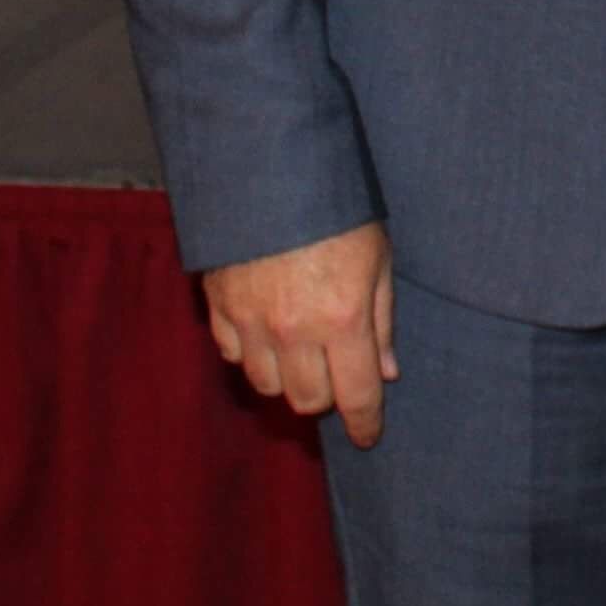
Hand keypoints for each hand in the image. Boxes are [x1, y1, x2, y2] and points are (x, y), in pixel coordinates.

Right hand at [202, 220, 396, 448]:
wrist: (268, 170)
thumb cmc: (336, 209)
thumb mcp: (377, 257)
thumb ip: (382, 319)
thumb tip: (387, 372)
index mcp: (342, 319)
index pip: (355, 395)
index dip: (364, 423)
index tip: (368, 436)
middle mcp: (294, 331)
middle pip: (307, 400)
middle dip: (327, 397)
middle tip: (338, 376)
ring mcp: (251, 323)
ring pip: (268, 386)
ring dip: (289, 378)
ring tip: (303, 352)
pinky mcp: (219, 308)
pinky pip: (234, 356)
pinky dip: (253, 355)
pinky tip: (268, 332)